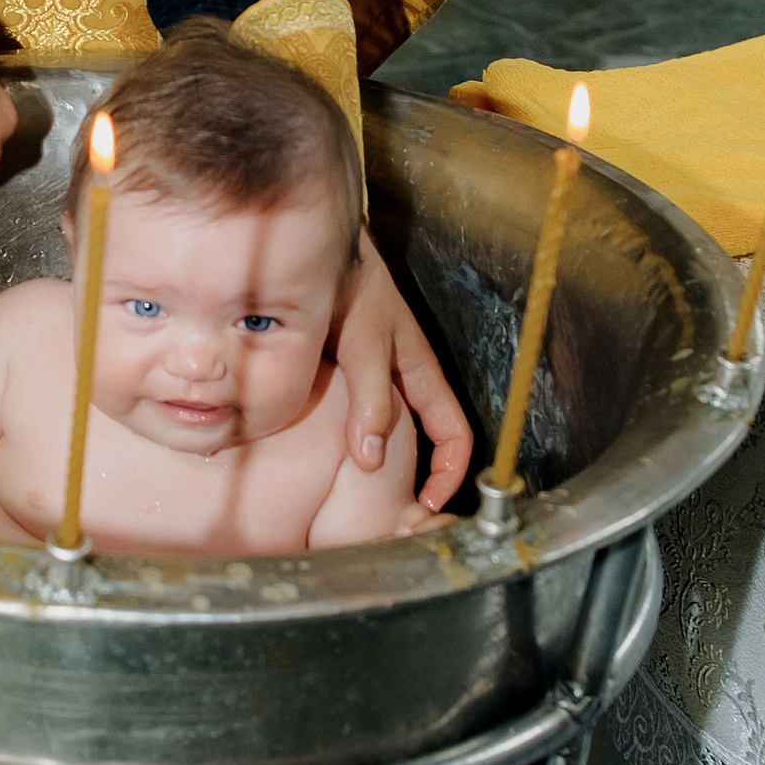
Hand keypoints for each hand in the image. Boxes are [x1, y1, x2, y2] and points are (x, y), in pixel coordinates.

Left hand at [332, 235, 472, 512]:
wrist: (313, 251)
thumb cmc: (352, 283)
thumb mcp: (367, 341)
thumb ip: (370, 397)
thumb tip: (373, 459)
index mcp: (421, 373)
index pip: (453, 434)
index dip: (448, 473)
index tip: (425, 504)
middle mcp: (398, 380)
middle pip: (416, 441)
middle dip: (406, 479)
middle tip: (381, 513)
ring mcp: (368, 380)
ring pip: (378, 432)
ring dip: (369, 460)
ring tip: (342, 493)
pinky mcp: (337, 376)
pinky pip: (345, 416)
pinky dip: (336, 438)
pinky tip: (311, 453)